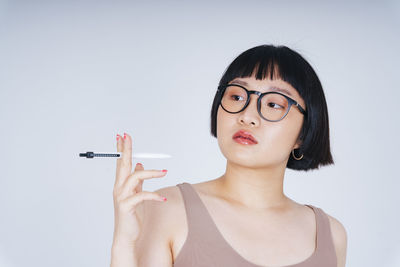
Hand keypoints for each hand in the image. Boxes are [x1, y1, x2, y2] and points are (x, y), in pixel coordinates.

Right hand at [112, 132, 166, 246]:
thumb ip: (137, 181)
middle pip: (123, 165)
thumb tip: (139, 164)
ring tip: (164, 172)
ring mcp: (121, 197)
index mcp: (121, 185)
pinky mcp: (127, 207)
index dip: (121, 149)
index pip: (120, 163)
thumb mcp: (135, 194)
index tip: (122, 137)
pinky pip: (141, 196)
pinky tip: (162, 198)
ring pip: (135, 177)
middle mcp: (118, 188)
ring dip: (150, 172)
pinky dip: (153, 195)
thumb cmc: (131, 215)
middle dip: (125, 150)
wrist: (127, 236)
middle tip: (127, 137)